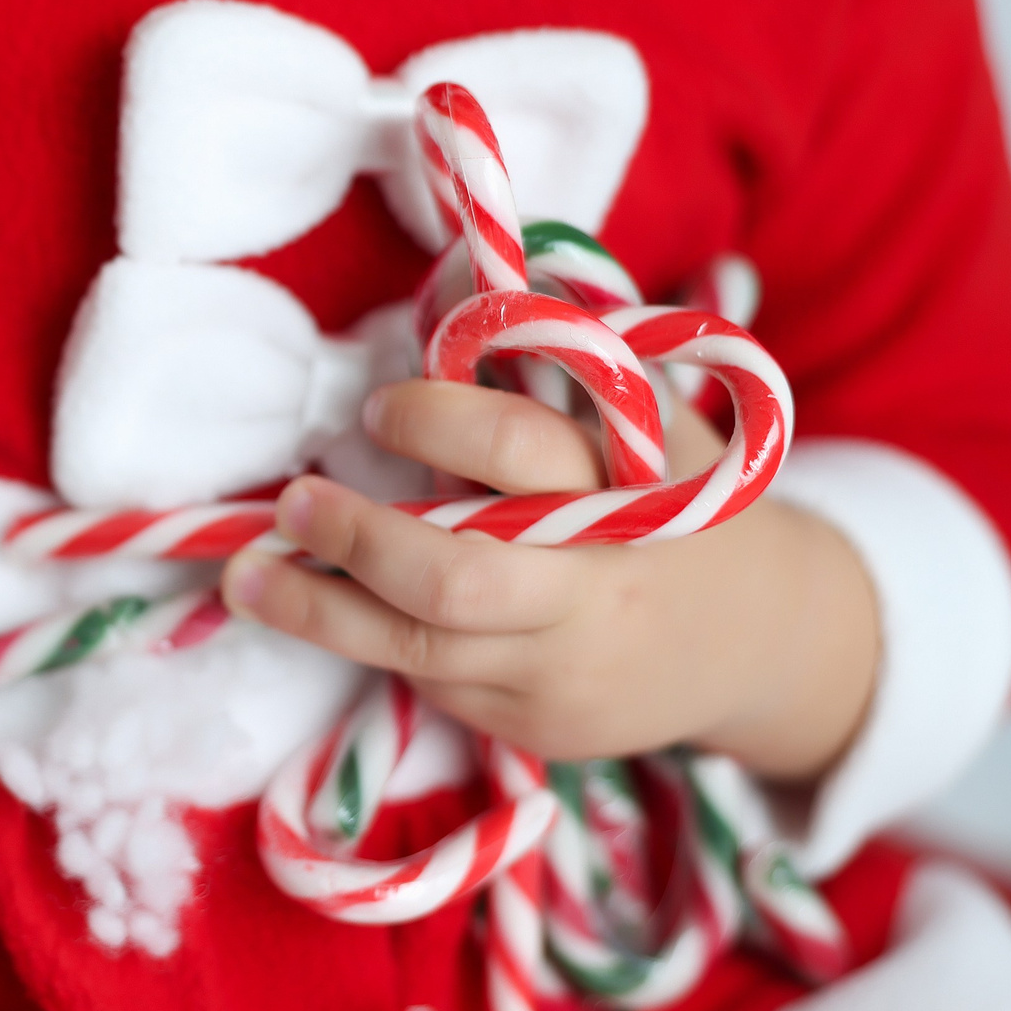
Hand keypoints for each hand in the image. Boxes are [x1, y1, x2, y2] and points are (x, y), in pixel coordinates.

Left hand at [220, 379, 880, 783]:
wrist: (763, 640)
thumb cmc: (679, 499)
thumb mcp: (650, 422)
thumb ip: (563, 364)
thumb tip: (452, 280)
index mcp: (627, 493)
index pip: (517, 450)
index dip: (435, 422)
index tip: (377, 409)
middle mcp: (596, 589)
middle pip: (455, 578)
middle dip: (358, 540)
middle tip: (291, 501)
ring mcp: (566, 670)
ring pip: (421, 649)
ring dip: (319, 612)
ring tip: (247, 579)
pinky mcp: (541, 729)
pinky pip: (438, 683)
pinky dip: (385, 642)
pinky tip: (347, 610)